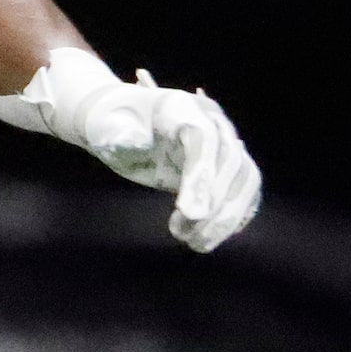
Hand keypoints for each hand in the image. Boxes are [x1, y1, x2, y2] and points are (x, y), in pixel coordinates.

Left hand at [65, 68, 261, 251]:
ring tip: (197, 243)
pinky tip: (209, 236)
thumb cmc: (112, 124)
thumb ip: (115, 134)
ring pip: (246, 180)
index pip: (204, 140)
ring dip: (227, 217)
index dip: (201, 177)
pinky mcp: (226, 166)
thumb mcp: (104, 126)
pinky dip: (234, 217)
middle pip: (232, 163)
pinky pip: (245, 192)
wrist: (124, 121)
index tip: (189, 213)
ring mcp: (224, 143)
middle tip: (184, 236)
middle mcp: (212, 122)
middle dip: (214, 205)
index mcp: (182, 108)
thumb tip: (131, 143)